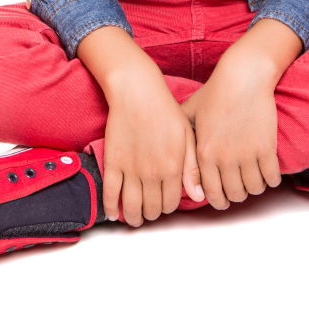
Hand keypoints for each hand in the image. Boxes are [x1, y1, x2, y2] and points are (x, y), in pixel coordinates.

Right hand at [102, 72, 203, 226]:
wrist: (137, 91)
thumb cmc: (165, 110)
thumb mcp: (187, 136)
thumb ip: (192, 168)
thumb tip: (198, 196)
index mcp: (172, 167)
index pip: (171, 203)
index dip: (169, 206)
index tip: (166, 202)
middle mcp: (152, 173)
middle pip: (152, 208)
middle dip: (153, 212)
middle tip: (151, 209)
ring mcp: (130, 169)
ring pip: (131, 207)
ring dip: (134, 217)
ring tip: (136, 217)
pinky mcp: (113, 163)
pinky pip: (110, 194)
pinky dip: (111, 208)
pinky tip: (115, 214)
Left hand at [179, 66, 281, 209]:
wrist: (243, 76)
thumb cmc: (216, 92)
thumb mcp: (191, 113)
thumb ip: (183, 139)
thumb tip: (176, 160)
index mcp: (204, 153)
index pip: (212, 194)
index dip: (219, 200)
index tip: (224, 197)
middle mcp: (224, 158)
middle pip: (235, 195)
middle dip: (238, 194)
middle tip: (240, 185)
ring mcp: (246, 154)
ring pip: (254, 189)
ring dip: (255, 186)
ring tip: (254, 176)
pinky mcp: (266, 148)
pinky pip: (272, 178)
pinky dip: (271, 179)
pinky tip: (268, 171)